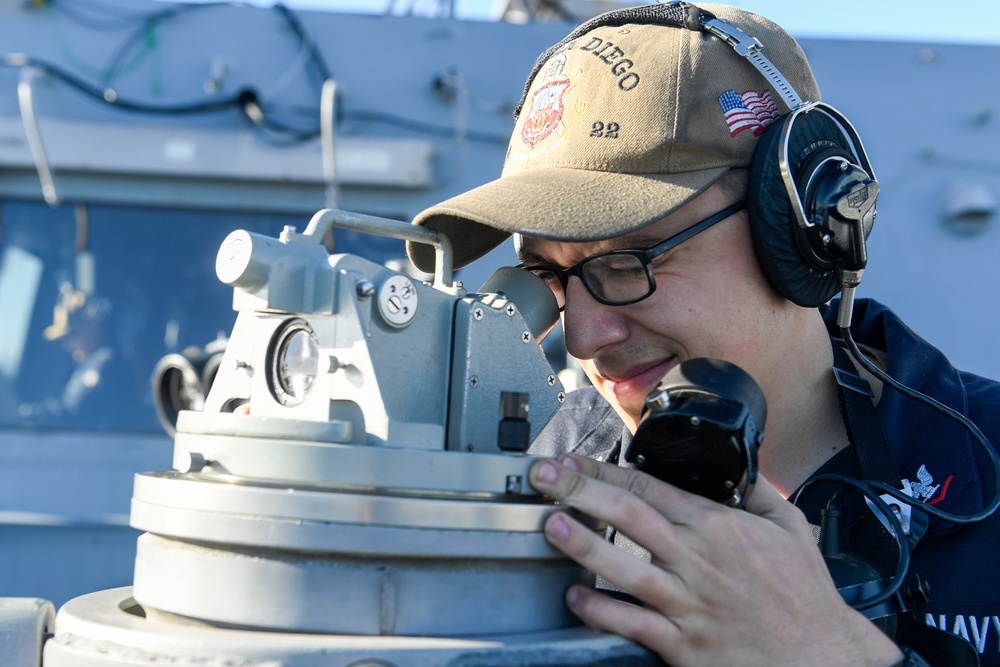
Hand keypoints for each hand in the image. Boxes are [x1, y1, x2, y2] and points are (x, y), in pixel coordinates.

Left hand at [528, 454, 903, 666]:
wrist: (824, 658)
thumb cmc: (806, 597)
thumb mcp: (791, 528)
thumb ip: (758, 491)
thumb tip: (736, 462)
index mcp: (719, 527)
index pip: (649, 488)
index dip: (605, 471)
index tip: (574, 461)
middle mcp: (698, 561)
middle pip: (629, 517)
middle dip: (580, 491)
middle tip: (544, 476)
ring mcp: (688, 604)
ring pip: (625, 568)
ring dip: (583, 545)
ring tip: (551, 525)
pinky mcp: (684, 645)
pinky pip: (633, 625)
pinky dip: (601, 611)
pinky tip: (575, 597)